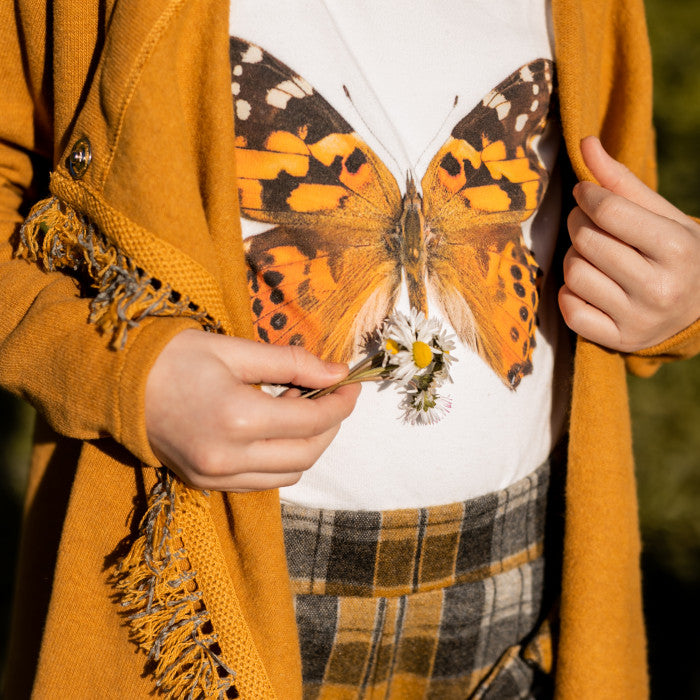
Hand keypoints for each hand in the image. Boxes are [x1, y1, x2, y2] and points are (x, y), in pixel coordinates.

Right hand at [145, 329, 359, 490]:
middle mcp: (228, 458)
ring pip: (288, 474)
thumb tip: (336, 372)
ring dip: (309, 446)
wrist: (114, 385)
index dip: (341, 402)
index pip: (312, 420)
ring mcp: (215, 477)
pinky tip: (277, 431)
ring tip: (302, 410)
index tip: (352, 384)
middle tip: (332, 395)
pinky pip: (262, 482)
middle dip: (331, 425)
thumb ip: (290, 361)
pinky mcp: (205, 484)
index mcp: (237, 418)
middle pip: (307, 454)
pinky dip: (281, 460)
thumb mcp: (233, 349)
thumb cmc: (173, 357)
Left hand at [559, 136, 699, 351]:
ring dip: (573, 258)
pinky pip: (569, 310)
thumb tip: (585, 143)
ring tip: (593, 256)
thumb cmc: (674, 253)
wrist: (699, 310)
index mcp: (676, 249)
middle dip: (579, 224)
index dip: (587, 196)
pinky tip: (589, 287)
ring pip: (573, 273)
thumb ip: (621, 182)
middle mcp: (659, 288)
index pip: (609, 212)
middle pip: (586, 241)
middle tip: (589, 223)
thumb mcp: (661, 215)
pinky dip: (570, 294)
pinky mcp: (618, 340)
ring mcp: (637, 318)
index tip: (585, 193)